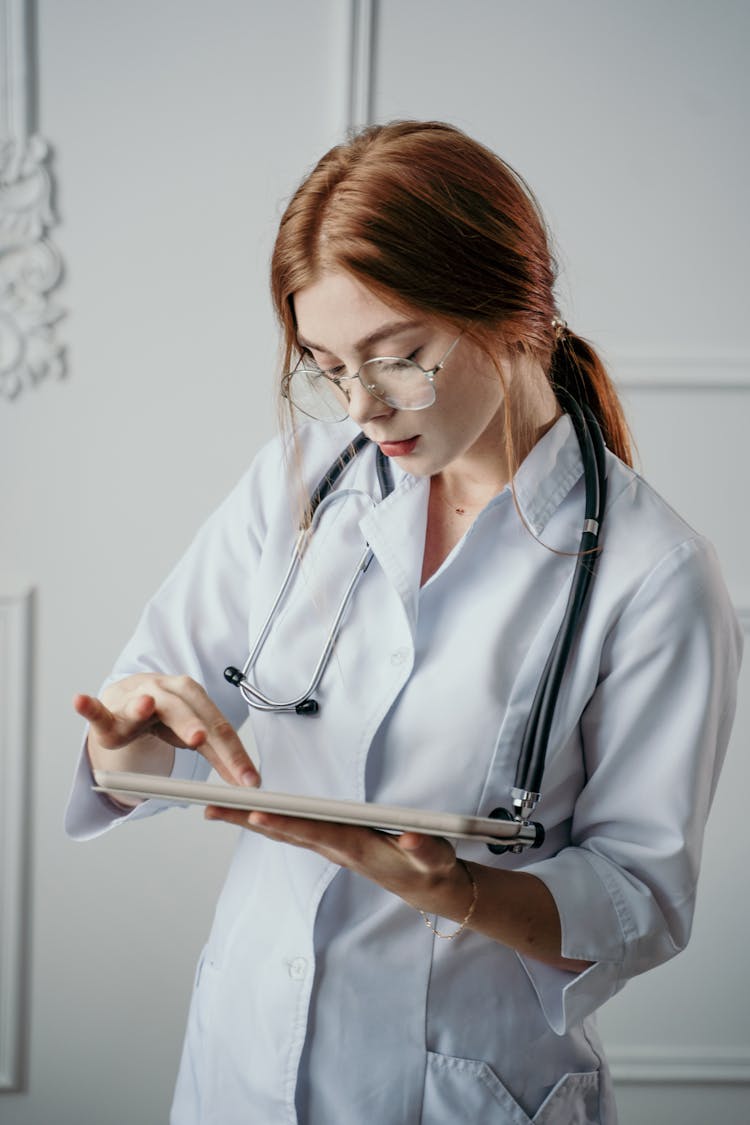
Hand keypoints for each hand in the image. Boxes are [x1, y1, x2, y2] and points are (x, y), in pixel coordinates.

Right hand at [73, 673, 258, 787]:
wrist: (132, 700)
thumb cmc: (169, 718)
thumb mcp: (195, 734)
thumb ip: (218, 754)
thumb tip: (248, 783)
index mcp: (194, 698)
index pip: (218, 728)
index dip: (234, 754)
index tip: (248, 780)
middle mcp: (167, 692)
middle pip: (185, 711)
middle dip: (194, 725)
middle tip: (202, 738)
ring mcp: (136, 699)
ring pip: (143, 704)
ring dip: (142, 705)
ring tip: (144, 706)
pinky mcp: (109, 714)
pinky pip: (98, 711)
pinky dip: (89, 707)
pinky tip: (80, 701)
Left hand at [203, 806, 471, 917]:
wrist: (428, 888)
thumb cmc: (430, 868)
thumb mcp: (436, 859)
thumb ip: (425, 848)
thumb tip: (412, 838)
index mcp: (356, 848)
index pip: (315, 832)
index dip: (286, 822)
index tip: (255, 812)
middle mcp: (336, 847)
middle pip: (286, 831)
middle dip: (248, 820)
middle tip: (210, 808)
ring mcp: (332, 847)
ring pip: (285, 832)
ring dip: (250, 821)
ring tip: (216, 809)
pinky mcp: (333, 843)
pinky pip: (294, 831)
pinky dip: (269, 822)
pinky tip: (251, 815)